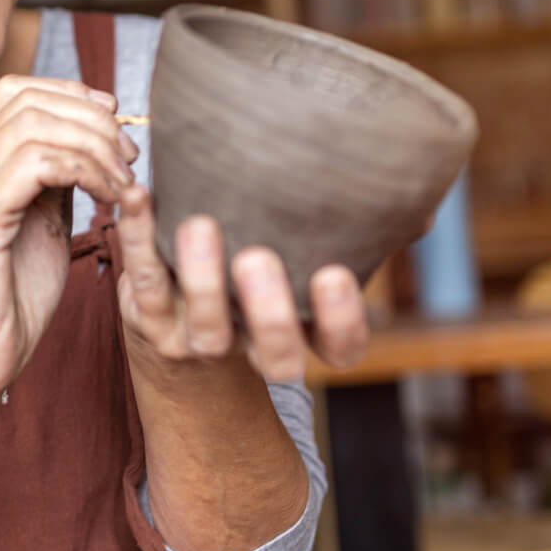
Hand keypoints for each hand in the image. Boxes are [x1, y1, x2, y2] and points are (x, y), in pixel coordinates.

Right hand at [0, 77, 137, 406]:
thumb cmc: (12, 300)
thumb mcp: (44, 224)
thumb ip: (57, 180)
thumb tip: (92, 142)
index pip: (18, 92)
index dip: (74, 95)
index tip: (117, 124)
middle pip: (29, 99)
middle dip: (92, 119)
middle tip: (130, 157)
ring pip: (33, 124)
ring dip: (93, 144)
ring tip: (124, 180)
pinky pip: (34, 165)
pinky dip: (83, 170)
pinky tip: (110, 197)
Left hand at [116, 186, 368, 381]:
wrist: (174, 319)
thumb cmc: (257, 262)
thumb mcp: (302, 251)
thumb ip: (356, 227)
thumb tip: (411, 201)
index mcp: (303, 330)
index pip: (339, 346)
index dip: (340, 320)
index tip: (333, 273)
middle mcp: (253, 344)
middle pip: (275, 355)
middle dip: (268, 313)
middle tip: (256, 259)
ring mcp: (200, 337)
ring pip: (205, 330)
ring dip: (202, 279)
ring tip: (199, 226)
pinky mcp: (150, 315)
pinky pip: (144, 281)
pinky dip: (138, 235)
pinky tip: (140, 195)